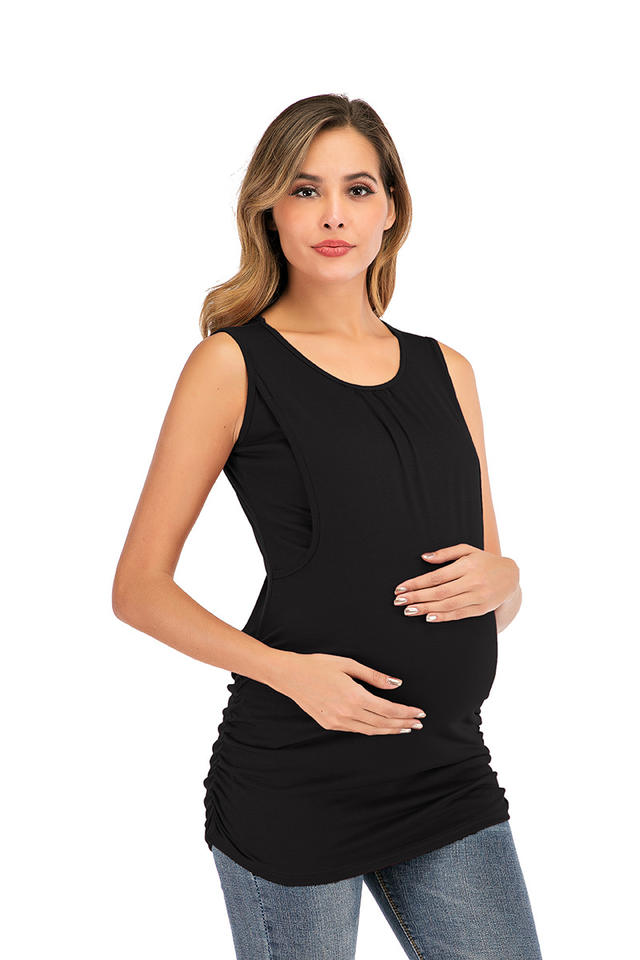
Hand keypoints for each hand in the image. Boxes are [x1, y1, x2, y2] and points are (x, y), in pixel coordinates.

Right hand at [273, 652, 426, 734]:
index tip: (419, 713)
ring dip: (389, 730)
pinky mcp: (329, 724)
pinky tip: (380, 726)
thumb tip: (396, 684)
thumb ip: (373, 676)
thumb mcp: (348, 664)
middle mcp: (347, 713)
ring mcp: (337, 721)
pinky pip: (356, 729)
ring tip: (404, 728)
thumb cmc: (318, 665)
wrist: (289, 675)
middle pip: (382, 723)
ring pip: (370, 730)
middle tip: (418, 723)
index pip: (388, 710)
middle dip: (403, 724)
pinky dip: (372, 729)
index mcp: (354, 696)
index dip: (406, 713)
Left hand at [393, 544, 518, 622]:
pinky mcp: (481, 609)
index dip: (417, 583)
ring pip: (447, 605)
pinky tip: (429, 617)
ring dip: (426, 609)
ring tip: (409, 611)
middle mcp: (472, 582)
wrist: (511, 576)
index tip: (401, 588)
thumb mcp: (467, 550)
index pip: (436, 576)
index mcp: (466, 566)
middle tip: (398, 601)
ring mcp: (478, 597)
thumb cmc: (484, 561)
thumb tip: (423, 557)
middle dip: (417, 597)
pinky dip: (444, 617)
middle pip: (439, 592)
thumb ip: (445, 553)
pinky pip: (460, 615)